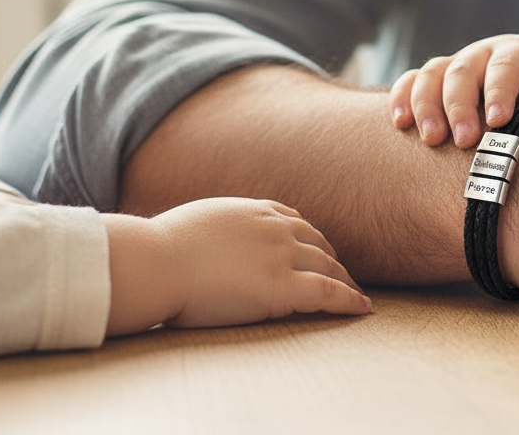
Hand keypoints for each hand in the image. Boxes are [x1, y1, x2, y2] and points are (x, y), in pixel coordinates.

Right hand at [105, 198, 370, 334]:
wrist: (156, 261)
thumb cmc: (160, 250)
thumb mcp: (197, 223)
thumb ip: (216, 229)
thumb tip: (205, 240)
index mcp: (253, 210)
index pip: (294, 220)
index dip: (309, 238)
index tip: (317, 249)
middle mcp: (275, 227)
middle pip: (316, 241)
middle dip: (330, 258)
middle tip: (341, 274)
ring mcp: (281, 254)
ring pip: (327, 265)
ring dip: (343, 279)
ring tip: (355, 293)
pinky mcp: (282, 286)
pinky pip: (327, 292)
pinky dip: (348, 299)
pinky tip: (362, 307)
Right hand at [388, 35, 518, 146]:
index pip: (506, 65)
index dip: (499, 90)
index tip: (498, 122)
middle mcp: (484, 54)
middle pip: (464, 70)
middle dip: (459, 104)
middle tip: (464, 141)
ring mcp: (458, 67)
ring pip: (432, 73)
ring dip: (426, 104)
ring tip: (430, 140)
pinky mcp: (437, 83)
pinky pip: (411, 82)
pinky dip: (402, 98)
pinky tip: (400, 124)